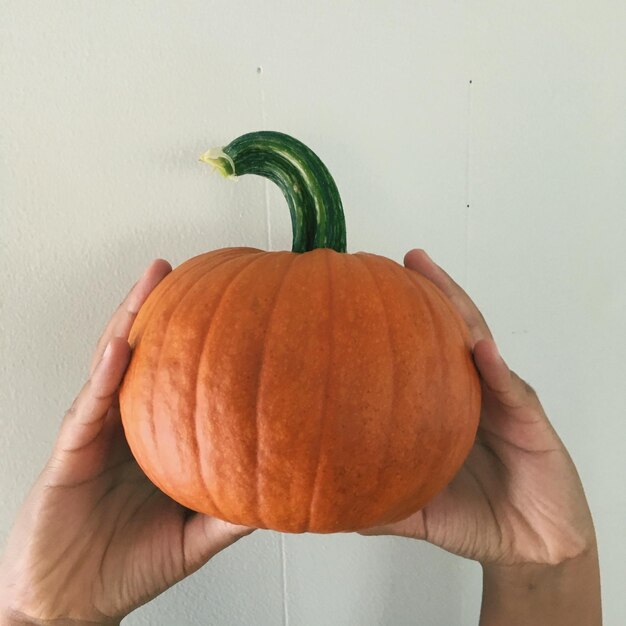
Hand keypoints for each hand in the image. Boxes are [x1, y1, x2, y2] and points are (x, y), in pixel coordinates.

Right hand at [0, 260, 252, 625]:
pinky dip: (105, 377)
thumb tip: (286, 497)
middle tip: (185, 269)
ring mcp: (96, 433)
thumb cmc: (127, 567)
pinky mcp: (70, 451)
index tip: (229, 305)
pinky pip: (89, 408)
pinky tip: (122, 348)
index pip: (178, 378)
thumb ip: (232, 515)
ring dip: (131, 321)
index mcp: (157, 439)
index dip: (198, 340)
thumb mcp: (192, 538)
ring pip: (112, 365)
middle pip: (145, 356)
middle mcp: (127, 426)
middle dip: (161, 310)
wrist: (71, 604)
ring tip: (153, 282)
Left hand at [361, 249, 600, 624]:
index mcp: (446, 406)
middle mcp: (473, 393)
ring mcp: (502, 401)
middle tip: (407, 260)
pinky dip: (498, 371)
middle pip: (453, 332)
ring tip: (434, 276)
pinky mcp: (531, 422)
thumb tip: (328, 508)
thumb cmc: (477, 517)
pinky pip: (512, 392)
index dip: (400, 322)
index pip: (423, 354)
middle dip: (433, 292)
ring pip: (482, 346)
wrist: (532, 547)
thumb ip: (381, 504)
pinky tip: (481, 351)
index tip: (368, 291)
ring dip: (460, 310)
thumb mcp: (420, 511)